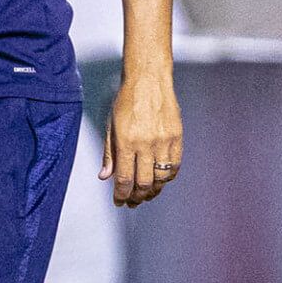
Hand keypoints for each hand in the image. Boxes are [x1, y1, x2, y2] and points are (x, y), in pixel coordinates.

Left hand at [100, 71, 181, 206]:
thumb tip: (104, 177)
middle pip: (143, 183)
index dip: (121, 195)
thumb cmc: (126, 100)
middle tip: (132, 202)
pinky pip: (174, 167)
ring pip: (160, 178)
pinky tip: (160, 181)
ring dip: (152, 191)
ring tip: (146, 194)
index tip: (119, 201)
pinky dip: (167, 178)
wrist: (148, 80)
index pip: (124, 178)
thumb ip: (109, 153)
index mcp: (126, 141)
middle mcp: (146, 144)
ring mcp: (163, 141)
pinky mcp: (177, 137)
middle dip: (136, 197)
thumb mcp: (111, 125)